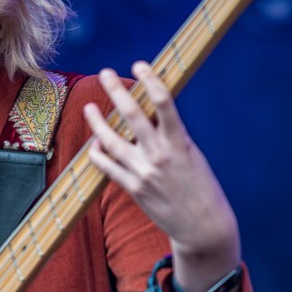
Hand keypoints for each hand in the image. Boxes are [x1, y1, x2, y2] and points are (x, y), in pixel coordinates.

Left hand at [84, 62, 241, 291]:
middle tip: (105, 72)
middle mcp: (160, 154)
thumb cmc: (200, 186)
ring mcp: (143, 171)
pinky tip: (95, 144)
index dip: (150, 80)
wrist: (202, 226)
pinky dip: (98, 153)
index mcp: (180, 142)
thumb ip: (170, 136)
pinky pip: (107, 166)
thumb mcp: (191, 154)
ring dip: (97, 121)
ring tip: (89, 108)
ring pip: (111, 140)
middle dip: (116, 90)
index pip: (164, 102)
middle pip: (131, 114)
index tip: (139, 65)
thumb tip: (150, 113)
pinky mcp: (133, 188)